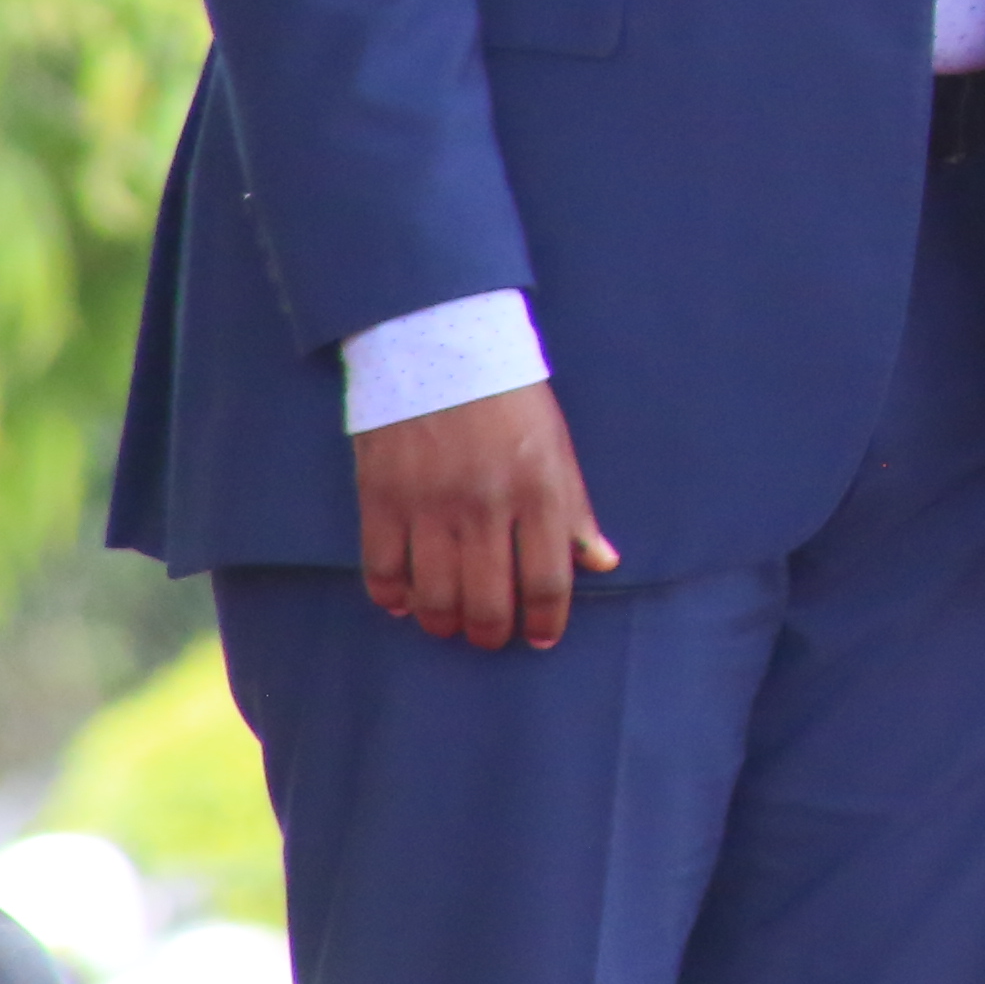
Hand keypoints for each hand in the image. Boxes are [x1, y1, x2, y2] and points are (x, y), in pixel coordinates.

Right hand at [355, 381, 619, 651]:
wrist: (437, 345)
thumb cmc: (508, 397)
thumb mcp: (556, 447)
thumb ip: (576, 510)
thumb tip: (602, 562)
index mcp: (538, 491)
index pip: (547, 581)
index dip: (545, 621)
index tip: (540, 638)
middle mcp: (486, 506)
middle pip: (488, 602)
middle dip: (491, 632)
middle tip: (490, 635)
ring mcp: (430, 506)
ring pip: (435, 597)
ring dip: (444, 622)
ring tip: (450, 622)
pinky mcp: (382, 499)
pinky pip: (383, 571)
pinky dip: (393, 597)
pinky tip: (405, 600)